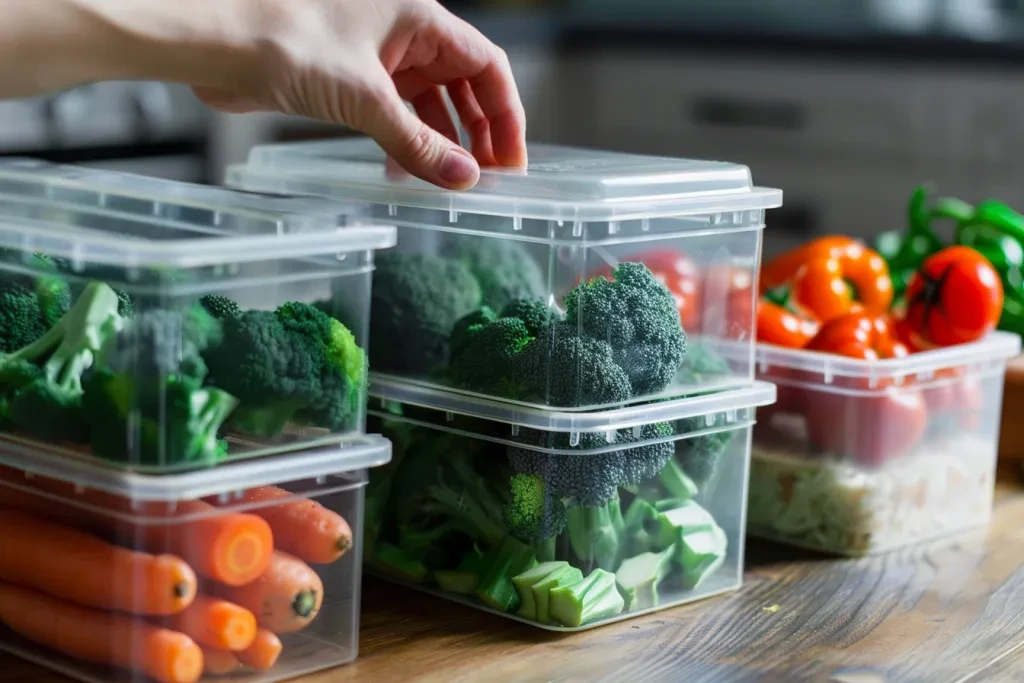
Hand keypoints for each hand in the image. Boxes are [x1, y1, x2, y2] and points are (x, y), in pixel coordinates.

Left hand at [193, 0, 526, 188]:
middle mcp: (404, 32)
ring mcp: (377, 54)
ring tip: (450, 182)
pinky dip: (406, 140)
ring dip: (443, 141)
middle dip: (479, 132)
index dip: (507, 115)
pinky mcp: (349, 77)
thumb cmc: (284, 39)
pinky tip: (404, 170)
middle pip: (464, 85)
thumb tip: (463, 179)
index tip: (512, 162)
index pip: (487, 67)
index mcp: (420, 18)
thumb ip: (418, 144)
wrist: (214, 38)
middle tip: (486, 181)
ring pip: (430, 101)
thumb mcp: (365, 99)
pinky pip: (395, 111)